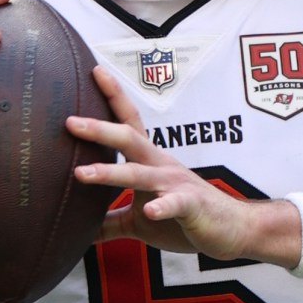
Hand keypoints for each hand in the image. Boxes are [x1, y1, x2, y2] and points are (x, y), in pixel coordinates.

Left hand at [70, 65, 302, 267]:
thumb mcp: (141, 221)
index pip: (129, 123)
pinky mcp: (191, 206)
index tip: (94, 71)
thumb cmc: (186, 219)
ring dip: (111, 173)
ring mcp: (176, 184)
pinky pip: (175, 204)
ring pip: (140, 174)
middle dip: (99, 130)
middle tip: (70, 121)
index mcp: (150, 161)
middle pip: (128, 140)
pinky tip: (152, 212)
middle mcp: (161, 165)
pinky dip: (163, 207)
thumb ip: (111, 222)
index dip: (113, 96)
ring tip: (82, 174)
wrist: (233, 230)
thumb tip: (81, 231)